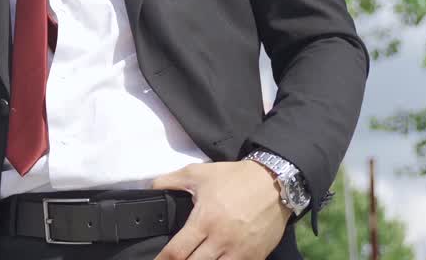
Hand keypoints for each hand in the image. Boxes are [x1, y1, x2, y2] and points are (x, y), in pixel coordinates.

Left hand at [151, 161, 291, 259]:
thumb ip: (170, 181)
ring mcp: (240, 252)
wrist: (275, 183)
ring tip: (194, 259)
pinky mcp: (255, 257)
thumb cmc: (235, 179)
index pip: (176, 251)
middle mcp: (221, 240)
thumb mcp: (197, 173)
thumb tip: (151, 188)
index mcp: (204, 221)